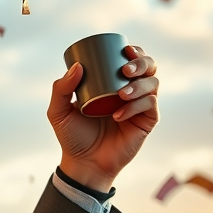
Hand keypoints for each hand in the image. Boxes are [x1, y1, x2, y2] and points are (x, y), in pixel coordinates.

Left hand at [47, 45, 159, 191]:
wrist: (83, 163)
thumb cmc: (72, 137)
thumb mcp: (59, 112)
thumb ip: (60, 89)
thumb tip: (77, 66)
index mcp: (113, 84)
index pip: (131, 60)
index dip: (135, 51)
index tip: (126, 49)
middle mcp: (130, 92)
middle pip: (149, 67)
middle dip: (142, 62)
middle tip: (125, 70)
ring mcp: (140, 107)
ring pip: (153, 84)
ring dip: (140, 85)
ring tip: (122, 94)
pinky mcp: (146, 122)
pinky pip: (150, 106)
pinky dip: (135, 107)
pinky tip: (119, 115)